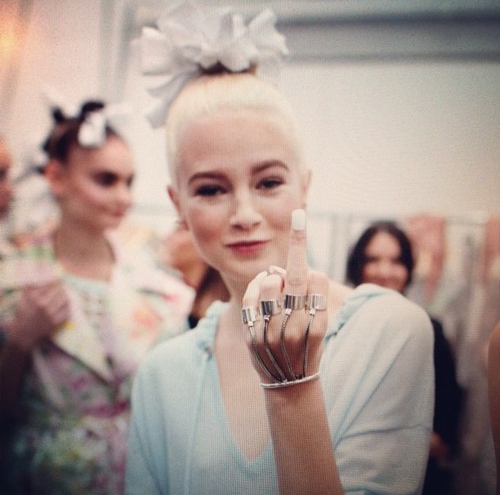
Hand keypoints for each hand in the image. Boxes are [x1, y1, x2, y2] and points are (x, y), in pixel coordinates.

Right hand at [8, 280, 70, 351]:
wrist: (24, 334)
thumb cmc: (23, 316)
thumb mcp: (23, 301)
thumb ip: (29, 289)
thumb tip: (39, 278)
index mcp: (35, 299)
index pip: (50, 285)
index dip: (55, 281)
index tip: (57, 280)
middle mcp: (44, 306)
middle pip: (60, 291)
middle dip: (62, 287)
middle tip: (63, 286)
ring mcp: (51, 315)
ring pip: (65, 300)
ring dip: (66, 296)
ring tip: (65, 294)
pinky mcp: (57, 322)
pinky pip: (67, 311)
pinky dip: (68, 306)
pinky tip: (66, 304)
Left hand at [242, 209, 328, 384]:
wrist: (289, 385)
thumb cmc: (308, 349)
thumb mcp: (318, 327)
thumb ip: (307, 297)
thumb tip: (280, 270)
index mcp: (318, 323)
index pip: (317, 278)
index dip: (311, 252)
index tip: (303, 219)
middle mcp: (296, 327)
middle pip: (295, 276)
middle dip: (297, 243)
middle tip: (299, 216)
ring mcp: (272, 332)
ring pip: (271, 284)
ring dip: (273, 277)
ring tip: (276, 286)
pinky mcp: (252, 336)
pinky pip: (250, 298)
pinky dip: (256, 288)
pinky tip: (263, 292)